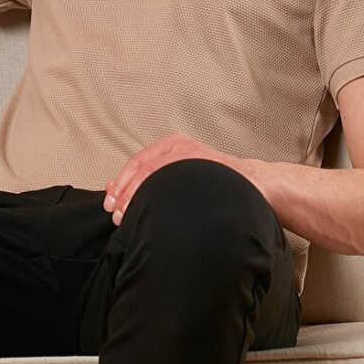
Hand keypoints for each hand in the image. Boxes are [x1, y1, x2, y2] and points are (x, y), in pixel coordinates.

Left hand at [102, 132, 265, 224]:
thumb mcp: (179, 176)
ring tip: (130, 218)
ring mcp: (193, 154)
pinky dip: (159, 197)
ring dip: (139, 198)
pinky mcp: (203, 165)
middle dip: (126, 194)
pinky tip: (153, 212)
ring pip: (156, 174)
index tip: (110, 204)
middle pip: (143, 169)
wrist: (253, 185)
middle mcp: (180, 146)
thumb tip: (113, 191)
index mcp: (173, 145)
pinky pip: (174, 180)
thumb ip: (150, 180)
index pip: (137, 163)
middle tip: (117, 215)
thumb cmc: (214, 185)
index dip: (120, 184)